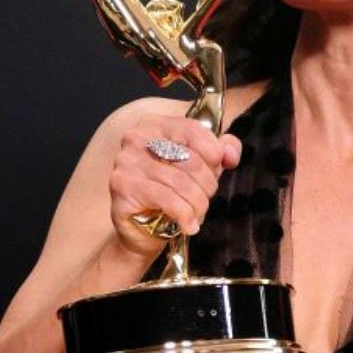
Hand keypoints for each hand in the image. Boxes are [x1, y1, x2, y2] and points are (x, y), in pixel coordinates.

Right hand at [109, 114, 240, 256]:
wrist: (140, 228)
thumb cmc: (171, 191)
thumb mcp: (200, 166)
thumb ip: (219, 151)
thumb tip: (230, 153)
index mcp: (156, 124)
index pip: (194, 130)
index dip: (214, 152)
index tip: (219, 168)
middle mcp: (137, 138)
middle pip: (191, 159)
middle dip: (207, 184)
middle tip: (206, 197)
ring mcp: (126, 161)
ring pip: (181, 182)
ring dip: (198, 203)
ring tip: (198, 213)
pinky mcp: (122, 186)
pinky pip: (167, 199)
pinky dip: (185, 215)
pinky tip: (189, 224)